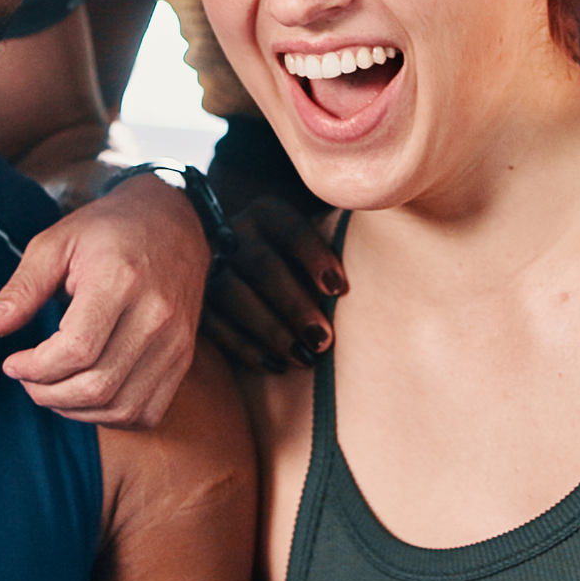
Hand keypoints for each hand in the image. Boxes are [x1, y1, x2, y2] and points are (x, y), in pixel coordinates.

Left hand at [0, 172, 207, 428]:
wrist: (173, 222)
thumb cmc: (107, 230)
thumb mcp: (57, 243)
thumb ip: (21, 289)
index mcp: (120, 279)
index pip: (76, 350)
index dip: (35, 368)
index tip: (12, 362)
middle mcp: (156, 314)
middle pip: (98, 386)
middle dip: (49, 394)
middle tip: (27, 378)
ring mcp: (176, 340)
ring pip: (122, 407)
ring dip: (77, 411)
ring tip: (52, 388)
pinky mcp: (185, 357)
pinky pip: (148, 411)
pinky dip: (111, 416)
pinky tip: (87, 395)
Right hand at [201, 197, 344, 374]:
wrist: (244, 267)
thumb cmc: (299, 263)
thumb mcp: (313, 244)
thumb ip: (337, 247)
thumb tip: (384, 268)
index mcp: (267, 214)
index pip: (290, 228)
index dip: (314, 257)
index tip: (339, 288)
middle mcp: (234, 232)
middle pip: (262, 265)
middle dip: (294, 305)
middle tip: (324, 340)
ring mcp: (210, 265)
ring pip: (235, 295)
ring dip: (271, 330)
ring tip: (305, 358)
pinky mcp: (195, 298)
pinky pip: (215, 324)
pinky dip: (246, 347)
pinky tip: (277, 366)